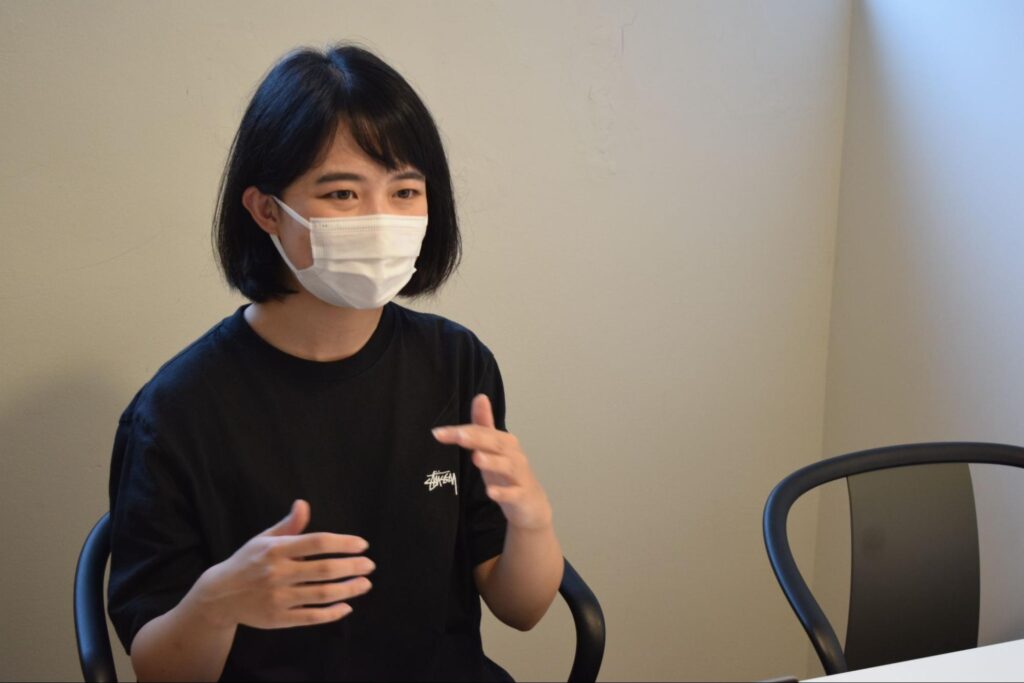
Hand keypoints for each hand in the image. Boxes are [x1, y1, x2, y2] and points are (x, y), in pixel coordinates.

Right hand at [189, 500, 373, 629]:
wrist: (219, 595)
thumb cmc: (248, 562)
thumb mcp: (264, 539)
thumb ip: (288, 525)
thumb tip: (303, 504)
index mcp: (276, 549)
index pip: (318, 542)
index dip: (343, 543)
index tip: (362, 545)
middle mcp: (278, 573)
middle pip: (325, 569)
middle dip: (352, 567)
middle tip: (369, 566)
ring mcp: (278, 597)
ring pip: (322, 594)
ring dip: (348, 589)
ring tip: (364, 584)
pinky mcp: (278, 618)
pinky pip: (312, 617)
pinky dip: (332, 613)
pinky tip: (346, 606)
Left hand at [432, 394, 552, 530]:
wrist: (530, 503)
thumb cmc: (508, 473)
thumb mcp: (493, 448)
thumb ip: (484, 425)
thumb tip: (479, 397)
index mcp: (504, 442)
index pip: (482, 432)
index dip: (462, 431)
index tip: (438, 432)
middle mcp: (513, 455)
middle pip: (496, 444)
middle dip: (477, 439)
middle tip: (459, 435)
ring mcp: (519, 475)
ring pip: (507, 466)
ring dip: (492, 462)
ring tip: (476, 458)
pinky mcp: (521, 495)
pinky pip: (513, 493)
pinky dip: (503, 493)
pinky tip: (491, 493)